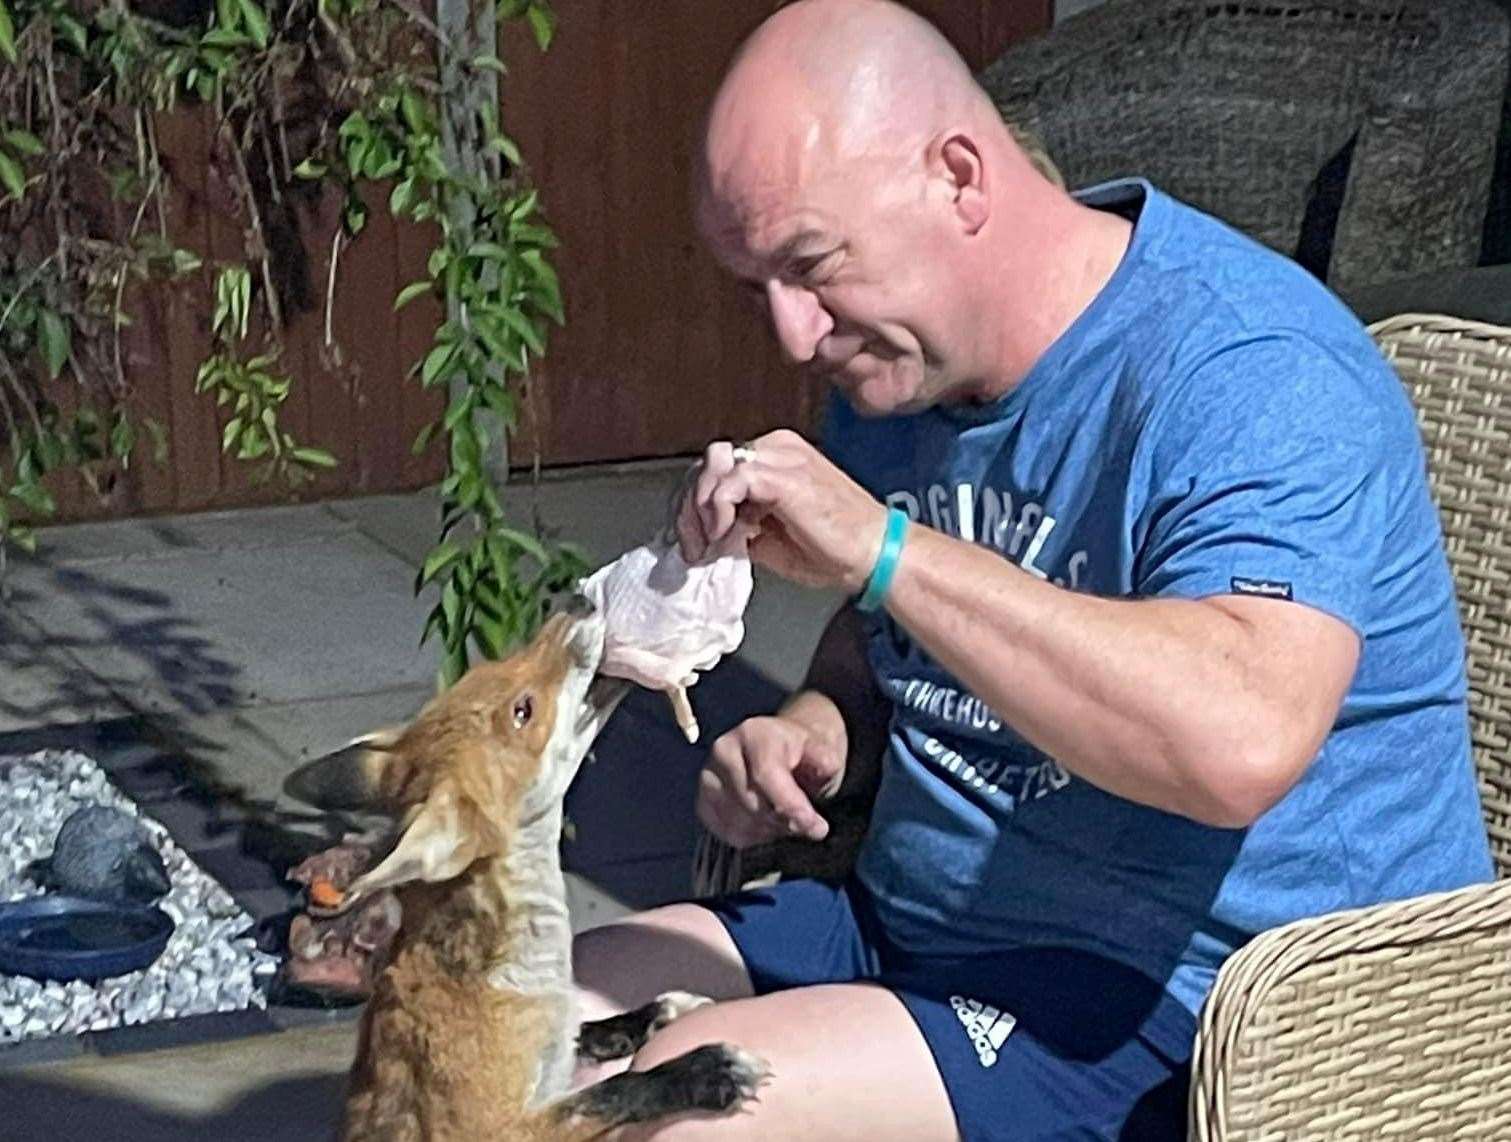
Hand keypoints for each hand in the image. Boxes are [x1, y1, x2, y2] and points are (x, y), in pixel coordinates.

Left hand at [676, 430, 887, 591]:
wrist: (874, 554)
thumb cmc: (834, 549)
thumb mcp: (769, 537)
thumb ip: (737, 524)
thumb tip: (705, 532)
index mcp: (776, 456)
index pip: (716, 468)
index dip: (696, 505)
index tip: (694, 542)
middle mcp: (777, 448)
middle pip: (709, 464)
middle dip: (691, 508)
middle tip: (693, 546)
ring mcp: (781, 457)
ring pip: (714, 467)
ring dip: (701, 509)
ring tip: (709, 543)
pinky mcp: (784, 475)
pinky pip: (730, 482)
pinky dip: (718, 510)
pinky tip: (726, 535)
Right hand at [696, 715, 844, 848]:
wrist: (780, 752)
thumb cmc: (802, 754)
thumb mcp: (822, 750)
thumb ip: (825, 759)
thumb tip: (825, 768)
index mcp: (753, 734)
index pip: (765, 775)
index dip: (791, 806)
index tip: (815, 826)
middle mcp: (723, 752)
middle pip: (754, 805)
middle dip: (786, 821)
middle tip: (808, 823)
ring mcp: (709, 779)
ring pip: (742, 824)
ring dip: (771, 831)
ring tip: (788, 818)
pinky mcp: (704, 802)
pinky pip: (729, 833)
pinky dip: (754, 837)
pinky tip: (768, 824)